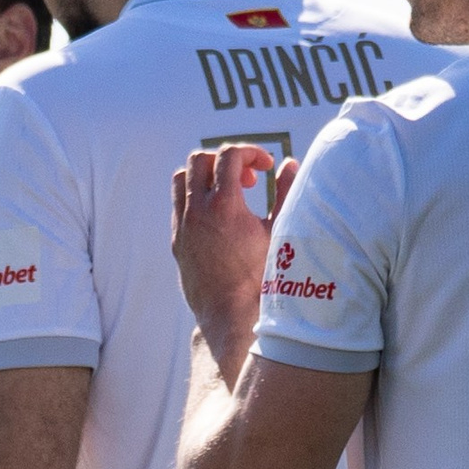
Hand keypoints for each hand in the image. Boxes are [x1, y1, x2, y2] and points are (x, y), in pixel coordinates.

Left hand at [171, 144, 292, 369]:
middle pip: (200, 160)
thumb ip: (286, 193)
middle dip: (226, 161)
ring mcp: (183, 226)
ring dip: (206, 176)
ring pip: (183, 178)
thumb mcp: (279, 232)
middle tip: (250, 181)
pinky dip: (196, 198)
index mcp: (224, 206)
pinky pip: (179, 204)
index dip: (251, 152)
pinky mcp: (177, 241)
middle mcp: (197, 212)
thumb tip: (290, 164)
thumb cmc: (263, 277)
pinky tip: (219, 215)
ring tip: (230, 193)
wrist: (232, 316)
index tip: (266, 167)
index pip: (229, 155)